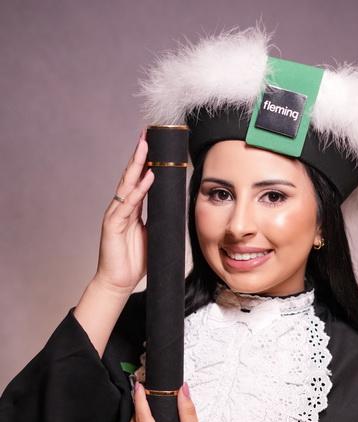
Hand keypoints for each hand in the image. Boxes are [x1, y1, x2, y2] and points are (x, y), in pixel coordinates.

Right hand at [94, 127, 154, 294]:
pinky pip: (127, 205)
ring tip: (145, 146)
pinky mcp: (112, 226)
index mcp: (132, 210)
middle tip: (146, 134)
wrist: (119, 283)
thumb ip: (161, 221)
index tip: (154, 145)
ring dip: (137, 165)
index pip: (139, 181)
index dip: (146, 163)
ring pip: (127, 185)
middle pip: (130, 176)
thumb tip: (177, 210)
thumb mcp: (154, 236)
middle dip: (139, 155)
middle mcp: (122, 208)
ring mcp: (115, 215)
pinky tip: (147, 177)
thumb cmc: (135, 261)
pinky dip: (138, 190)